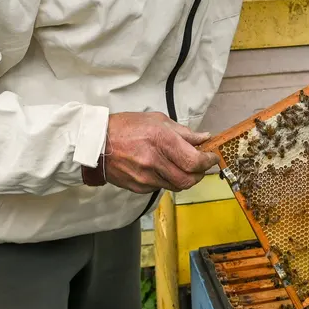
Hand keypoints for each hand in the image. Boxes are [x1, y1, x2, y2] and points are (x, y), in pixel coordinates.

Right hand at [84, 112, 218, 193]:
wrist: (97, 143)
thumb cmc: (128, 127)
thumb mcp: (158, 121)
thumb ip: (183, 132)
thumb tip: (204, 138)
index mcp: (161, 140)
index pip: (194, 161)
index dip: (208, 162)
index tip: (212, 158)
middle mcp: (154, 161)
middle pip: (188, 179)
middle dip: (200, 174)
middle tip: (201, 166)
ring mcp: (145, 177)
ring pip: (176, 186)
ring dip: (185, 178)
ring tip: (183, 167)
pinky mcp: (138, 187)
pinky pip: (161, 187)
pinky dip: (168, 180)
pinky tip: (164, 169)